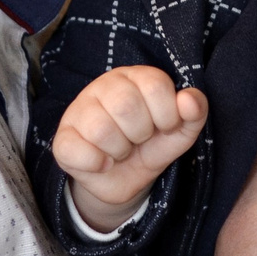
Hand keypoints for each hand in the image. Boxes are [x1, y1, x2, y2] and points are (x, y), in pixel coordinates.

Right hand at [50, 66, 206, 230]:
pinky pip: (77, 150)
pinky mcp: (62, 139)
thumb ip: (194, 112)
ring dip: (120, 150)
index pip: (155, 84)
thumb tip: (189, 100)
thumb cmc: (150, 145)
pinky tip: (103, 162)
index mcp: (135, 77)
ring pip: (100, 129)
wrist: (123, 179)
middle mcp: (104, 86)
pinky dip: (98, 164)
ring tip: (121, 150)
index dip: (167, 114)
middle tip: (139, 139)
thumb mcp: (180, 131)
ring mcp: (79, 110)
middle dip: (141, 133)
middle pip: (125, 105)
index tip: (165, 126)